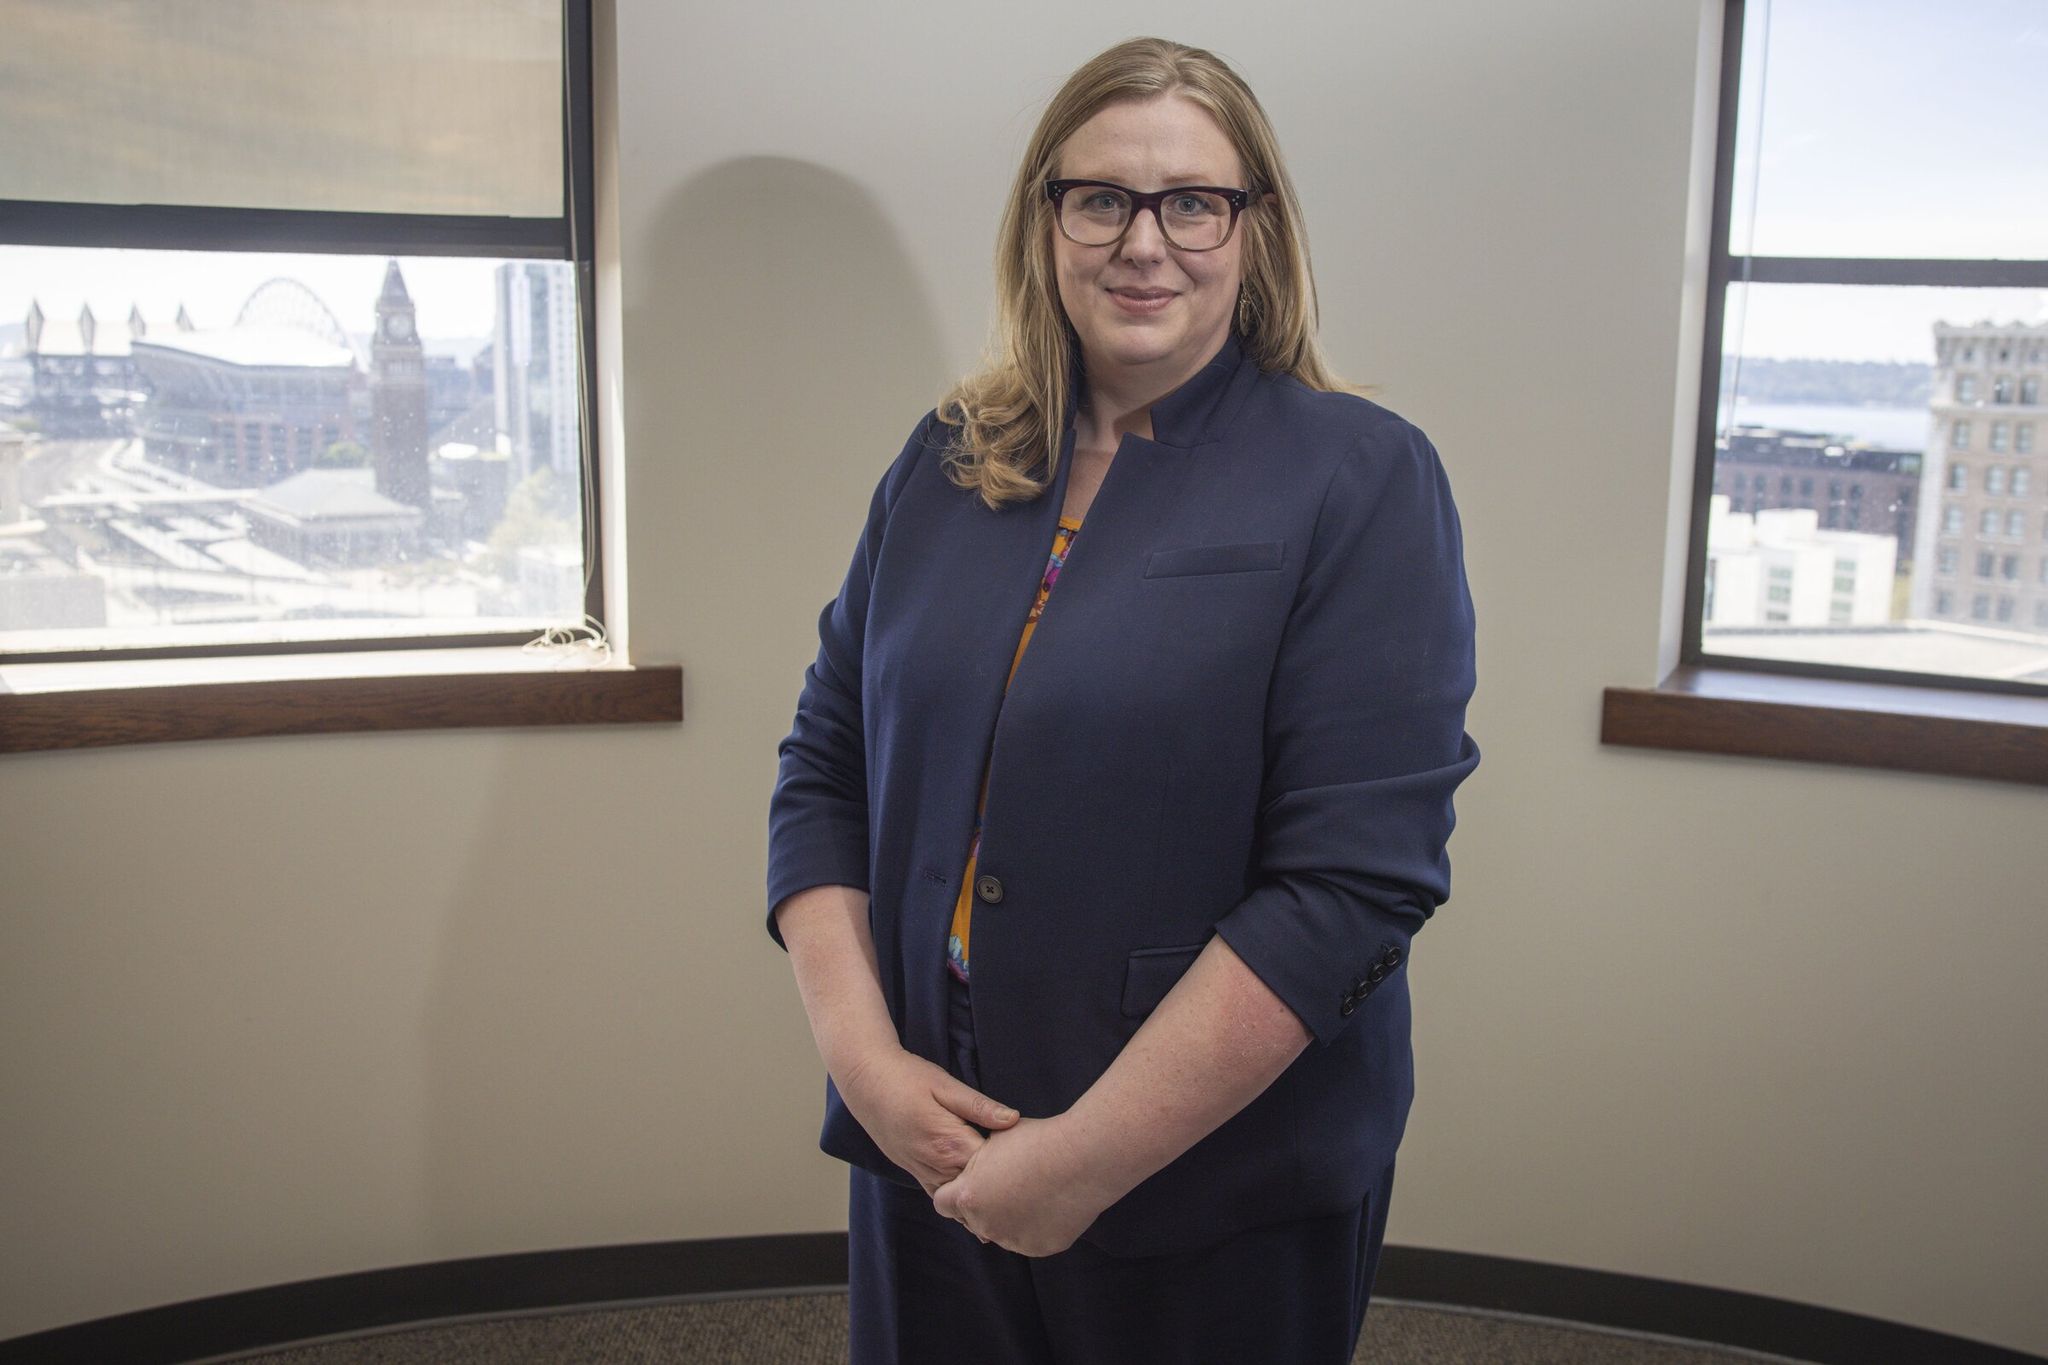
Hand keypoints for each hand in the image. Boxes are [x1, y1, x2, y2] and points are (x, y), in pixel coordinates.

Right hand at [835, 1047, 1021, 1198]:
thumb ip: (980, 1106)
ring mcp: (923, 1172)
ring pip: (959, 1198)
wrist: (865, 1083)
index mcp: (949, 1142)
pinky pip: (939, 1196)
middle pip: (978, 1188)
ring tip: (1009, 1201)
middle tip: (1031, 1187)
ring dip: (981, 1198)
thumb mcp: (945, 1085)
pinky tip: (975, 1210)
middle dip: (1001, 1187)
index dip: (1014, 1164)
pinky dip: (957, 1203)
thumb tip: (1014, 1119)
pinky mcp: (914, 1172)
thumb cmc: (906, 1077)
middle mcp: (936, 1164)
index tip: (1034, 1159)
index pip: (992, 1166)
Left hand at [931, 1114, 1112, 1257]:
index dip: (954, 1191)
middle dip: (984, 1204)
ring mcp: (1013, 1240)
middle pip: (973, 1219)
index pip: (943, 1204)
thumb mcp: (994, 1140)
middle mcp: (987, 1224)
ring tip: (1032, 1190)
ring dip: (1009, 1217)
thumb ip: (975, 1162)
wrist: (1083, 1157)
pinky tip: (1049, 1202)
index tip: (970, 1182)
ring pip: (1001, 1231)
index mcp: (969, 1196)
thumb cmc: (1038, 1141)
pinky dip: (1035, 1225)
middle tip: (1007, 1183)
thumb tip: (971, 1166)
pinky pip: (1029, 1239)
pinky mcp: (1040, 1248)